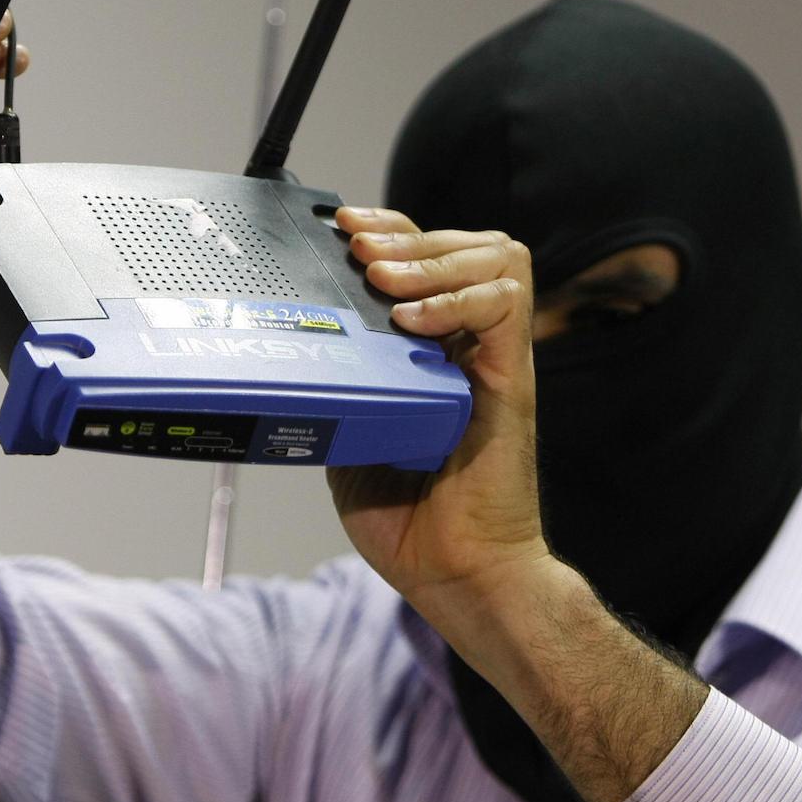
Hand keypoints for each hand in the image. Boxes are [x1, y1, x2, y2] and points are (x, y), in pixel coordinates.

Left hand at [326, 208, 553, 649]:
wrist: (457, 575)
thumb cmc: (413, 522)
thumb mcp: (352, 437)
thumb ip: (340, 390)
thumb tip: (287, 357)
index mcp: (439, 353)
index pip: (428, 259)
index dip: (392, 231)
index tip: (342, 226)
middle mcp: (473, 347)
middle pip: (462, 242)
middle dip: (406, 234)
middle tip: (358, 248)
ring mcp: (496, 361)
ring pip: (495, 257)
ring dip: (432, 258)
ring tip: (383, 279)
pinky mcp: (513, 382)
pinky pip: (505, 307)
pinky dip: (458, 300)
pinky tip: (413, 322)